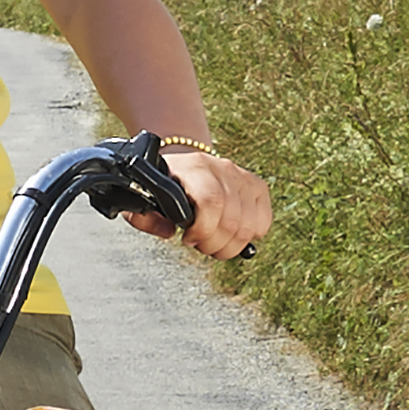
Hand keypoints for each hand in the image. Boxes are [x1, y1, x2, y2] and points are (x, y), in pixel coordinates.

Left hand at [130, 144, 270, 260]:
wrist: (182, 163)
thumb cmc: (164, 185)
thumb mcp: (145, 198)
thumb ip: (145, 218)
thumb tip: (168, 231)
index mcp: (193, 168)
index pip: (211, 202)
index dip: (202, 230)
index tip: (187, 238)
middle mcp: (221, 168)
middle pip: (231, 220)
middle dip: (214, 245)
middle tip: (201, 246)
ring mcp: (242, 176)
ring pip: (249, 225)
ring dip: (231, 245)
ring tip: (214, 243)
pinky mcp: (256, 185)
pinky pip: (263, 220)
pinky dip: (250, 236)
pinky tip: (232, 234)